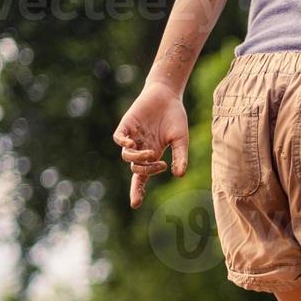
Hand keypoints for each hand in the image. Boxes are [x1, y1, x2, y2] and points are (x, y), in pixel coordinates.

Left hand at [112, 83, 189, 208]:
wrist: (167, 95)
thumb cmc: (175, 118)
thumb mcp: (181, 140)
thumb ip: (180, 157)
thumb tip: (179, 175)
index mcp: (152, 156)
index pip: (142, 178)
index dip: (138, 191)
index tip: (135, 204)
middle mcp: (140, 149)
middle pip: (136, 169)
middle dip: (147, 170)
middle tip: (160, 162)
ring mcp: (132, 138)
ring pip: (127, 156)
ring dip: (138, 159)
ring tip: (150, 153)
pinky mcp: (126, 126)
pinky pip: (119, 140)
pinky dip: (124, 145)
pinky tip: (132, 145)